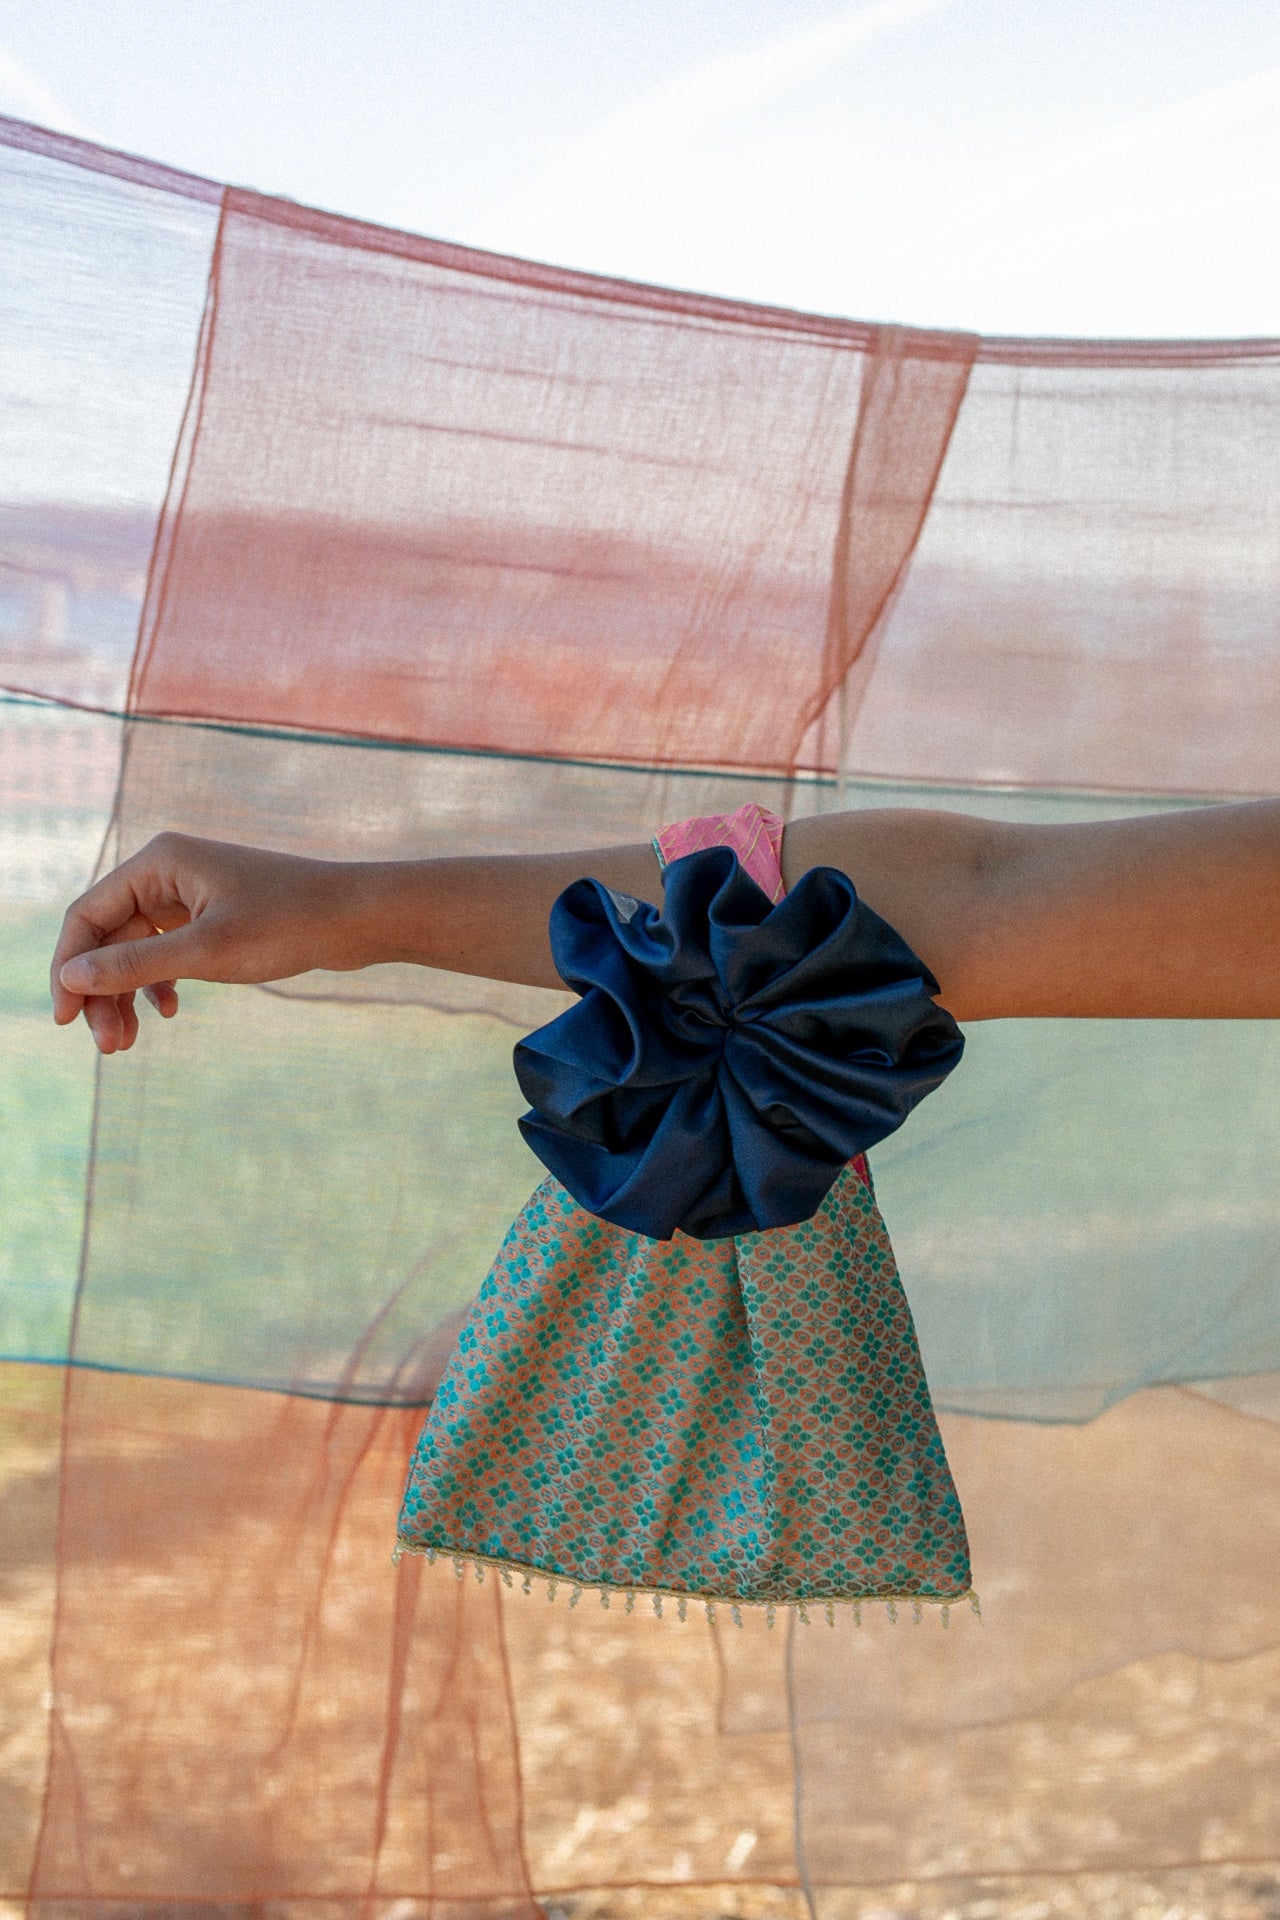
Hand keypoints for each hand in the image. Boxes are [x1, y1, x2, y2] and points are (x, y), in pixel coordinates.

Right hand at [51, 832, 359, 1053]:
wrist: (358, 918)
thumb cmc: (288, 924)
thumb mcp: (206, 952)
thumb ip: (134, 966)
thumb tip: (71, 979)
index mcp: (158, 862)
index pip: (87, 915)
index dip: (68, 967)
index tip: (66, 1020)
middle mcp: (167, 872)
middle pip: (108, 937)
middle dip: (102, 992)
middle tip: (109, 1047)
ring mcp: (190, 894)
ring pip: (136, 949)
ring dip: (127, 994)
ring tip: (127, 1044)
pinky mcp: (213, 916)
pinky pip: (167, 952)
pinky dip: (160, 983)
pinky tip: (170, 1011)